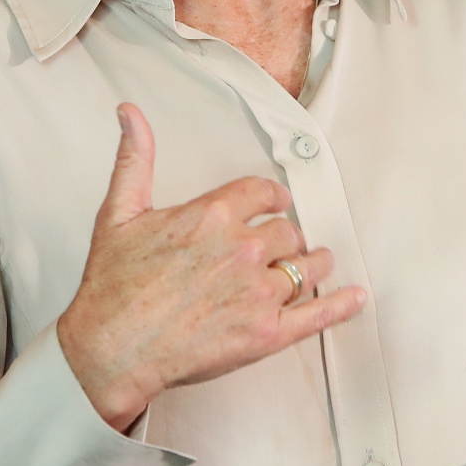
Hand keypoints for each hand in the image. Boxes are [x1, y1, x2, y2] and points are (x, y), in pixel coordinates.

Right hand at [56, 104, 366, 431]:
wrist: (111, 348)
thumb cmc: (112, 287)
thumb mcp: (119, 212)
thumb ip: (134, 159)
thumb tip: (131, 116)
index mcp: (213, 216)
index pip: (264, 193)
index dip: (273, 199)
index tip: (276, 204)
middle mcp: (242, 249)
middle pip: (288, 233)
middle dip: (286, 238)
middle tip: (283, 246)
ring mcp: (258, 292)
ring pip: (307, 267)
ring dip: (312, 264)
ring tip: (314, 265)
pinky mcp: (266, 333)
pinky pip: (316, 315)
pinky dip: (340, 305)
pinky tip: (353, 297)